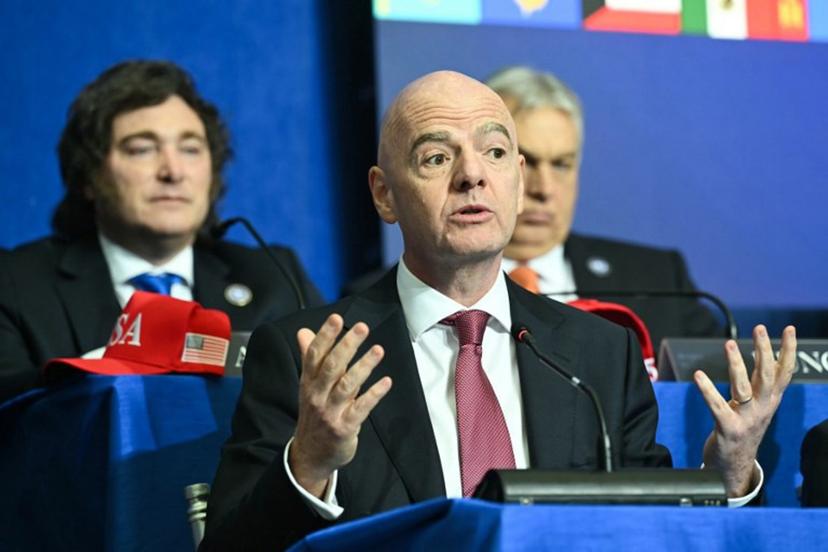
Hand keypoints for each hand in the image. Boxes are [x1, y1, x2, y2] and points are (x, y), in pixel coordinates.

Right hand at [289, 314, 391, 497]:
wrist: (310, 455)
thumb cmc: (314, 413)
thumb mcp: (308, 386)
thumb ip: (309, 357)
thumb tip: (303, 331)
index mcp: (308, 382)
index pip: (314, 355)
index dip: (325, 336)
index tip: (336, 318)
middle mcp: (317, 395)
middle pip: (331, 367)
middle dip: (347, 346)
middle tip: (362, 327)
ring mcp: (330, 412)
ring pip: (347, 386)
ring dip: (363, 366)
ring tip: (378, 350)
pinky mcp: (344, 428)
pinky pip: (360, 409)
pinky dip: (373, 394)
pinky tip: (386, 381)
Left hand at [694, 324, 795, 496]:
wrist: (735, 467)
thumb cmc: (743, 429)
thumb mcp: (757, 404)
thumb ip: (760, 382)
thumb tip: (762, 353)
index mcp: (770, 401)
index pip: (784, 372)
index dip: (788, 350)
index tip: (789, 328)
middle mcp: (762, 408)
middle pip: (766, 375)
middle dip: (764, 350)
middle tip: (760, 328)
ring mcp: (747, 420)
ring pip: (744, 388)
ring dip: (736, 365)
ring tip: (729, 344)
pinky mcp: (728, 430)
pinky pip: (717, 407)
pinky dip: (708, 391)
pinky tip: (698, 375)